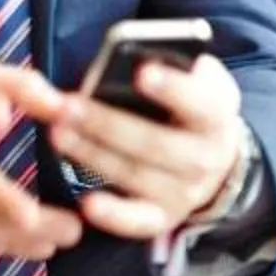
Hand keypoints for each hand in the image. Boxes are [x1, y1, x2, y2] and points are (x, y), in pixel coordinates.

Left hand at [47, 52, 249, 242]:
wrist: (215, 159)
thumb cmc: (192, 108)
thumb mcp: (196, 82)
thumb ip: (174, 67)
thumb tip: (136, 54)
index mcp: (216, 115)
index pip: (199, 102)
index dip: (172, 88)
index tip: (141, 72)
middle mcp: (205, 158)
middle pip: (156, 143)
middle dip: (108, 124)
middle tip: (67, 106)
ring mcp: (185, 192)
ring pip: (136, 175)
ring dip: (94, 155)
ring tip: (58, 134)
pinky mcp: (163, 218)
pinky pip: (138, 222)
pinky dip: (114, 215)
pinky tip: (87, 202)